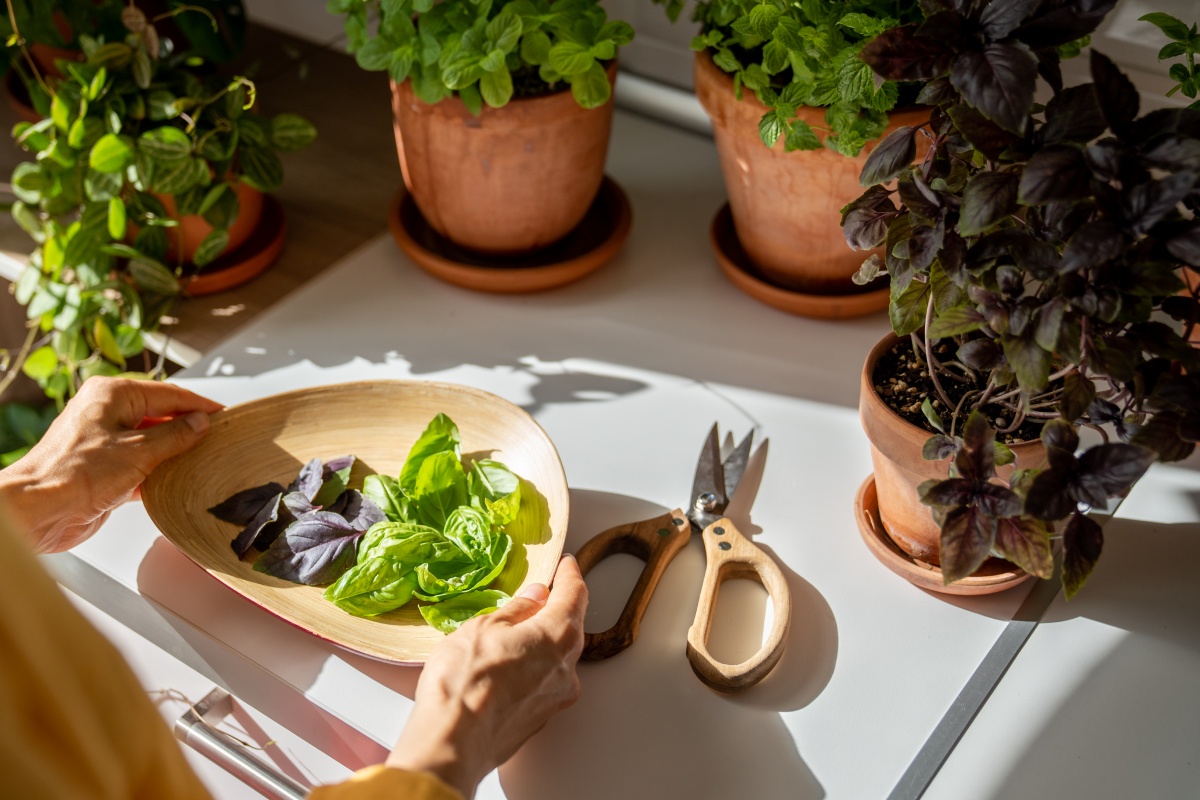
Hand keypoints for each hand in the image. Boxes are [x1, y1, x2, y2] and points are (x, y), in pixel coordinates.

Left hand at [0, 376, 221, 552]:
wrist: (39, 510)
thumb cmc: (75, 473)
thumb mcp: (139, 451)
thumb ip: (175, 435)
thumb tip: (200, 423)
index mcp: (113, 395)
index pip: (169, 394)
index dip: (200, 406)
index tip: (225, 415)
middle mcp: (108, 413)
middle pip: (161, 416)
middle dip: (189, 429)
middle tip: (220, 439)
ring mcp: (106, 441)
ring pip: (153, 442)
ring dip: (176, 453)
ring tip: (206, 459)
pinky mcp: (106, 468)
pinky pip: (142, 464)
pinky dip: (161, 471)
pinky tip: (180, 481)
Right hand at [386, 555, 587, 797]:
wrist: (453, 742)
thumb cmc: (464, 680)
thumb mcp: (485, 627)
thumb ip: (517, 609)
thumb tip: (536, 596)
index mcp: (558, 635)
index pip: (575, 595)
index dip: (570, 575)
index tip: (567, 564)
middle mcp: (566, 668)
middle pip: (571, 628)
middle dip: (559, 608)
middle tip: (543, 594)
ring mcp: (555, 698)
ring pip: (558, 658)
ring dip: (544, 641)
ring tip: (520, 630)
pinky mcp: (540, 720)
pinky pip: (544, 683)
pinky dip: (534, 668)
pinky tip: (512, 664)